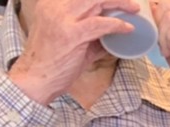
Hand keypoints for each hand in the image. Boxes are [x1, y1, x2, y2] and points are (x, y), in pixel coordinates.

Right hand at [10, 0, 135, 103]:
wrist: (36, 77)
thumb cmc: (53, 61)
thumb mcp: (69, 39)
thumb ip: (89, 33)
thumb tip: (111, 34)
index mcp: (51, 4)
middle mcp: (55, 6)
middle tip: (131, 3)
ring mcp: (62, 18)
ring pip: (95, 1)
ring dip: (119, 3)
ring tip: (133, 9)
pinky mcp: (71, 34)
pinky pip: (99, 24)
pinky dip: (116, 24)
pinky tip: (127, 28)